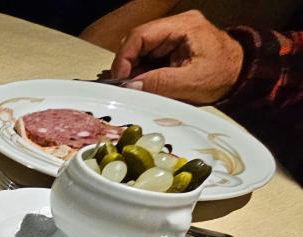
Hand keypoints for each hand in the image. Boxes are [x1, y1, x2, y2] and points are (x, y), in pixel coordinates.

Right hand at [109, 10, 243, 103]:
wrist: (242, 75)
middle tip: (127, 86)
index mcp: (183, 26)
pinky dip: (143, 70)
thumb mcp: (191, 83)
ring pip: (140, 48)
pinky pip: (148, 54)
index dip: (124, 58)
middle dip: (128, 64)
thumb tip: (130, 86)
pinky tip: (146, 82)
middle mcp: (176, 24)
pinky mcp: (172, 44)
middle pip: (137, 40)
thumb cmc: (223, 76)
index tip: (119, 81)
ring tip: (139, 86)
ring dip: (135, 68)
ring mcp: (174, 33)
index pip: (141, 35)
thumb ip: (160, 83)